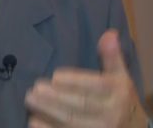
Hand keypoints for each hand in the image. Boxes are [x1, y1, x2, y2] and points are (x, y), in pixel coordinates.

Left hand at [24, 30, 147, 126]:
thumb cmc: (121, 100)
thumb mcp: (121, 77)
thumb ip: (112, 56)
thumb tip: (110, 33)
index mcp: (119, 93)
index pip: (95, 87)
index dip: (74, 81)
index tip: (55, 76)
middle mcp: (111, 114)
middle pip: (80, 106)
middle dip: (55, 98)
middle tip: (34, 89)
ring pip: (71, 123)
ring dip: (48, 113)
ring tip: (30, 101)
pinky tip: (34, 122)